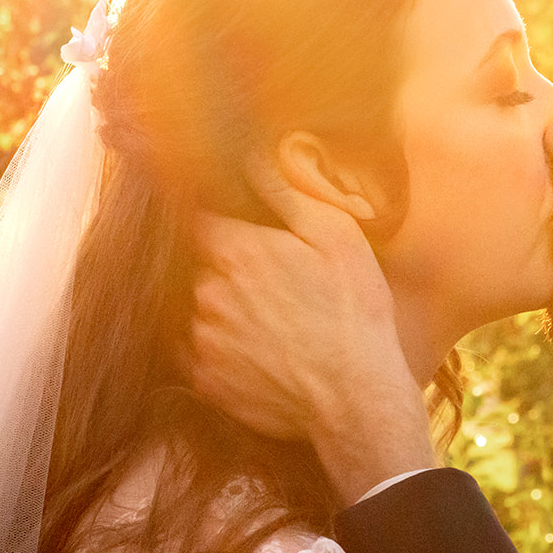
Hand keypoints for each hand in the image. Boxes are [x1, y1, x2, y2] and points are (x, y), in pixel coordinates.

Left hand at [188, 156, 435, 500]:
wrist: (356, 398)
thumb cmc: (354, 311)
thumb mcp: (336, 234)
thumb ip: (285, 190)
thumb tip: (249, 154)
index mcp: (234, 250)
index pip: (198, 219)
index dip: (217, 223)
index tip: (237, 230)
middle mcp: (205, 293)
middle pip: (197, 267)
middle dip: (224, 270)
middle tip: (269, 285)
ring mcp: (200, 339)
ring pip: (196, 311)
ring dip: (221, 311)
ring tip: (268, 325)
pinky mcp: (203, 381)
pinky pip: (197, 354)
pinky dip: (220, 351)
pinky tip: (258, 354)